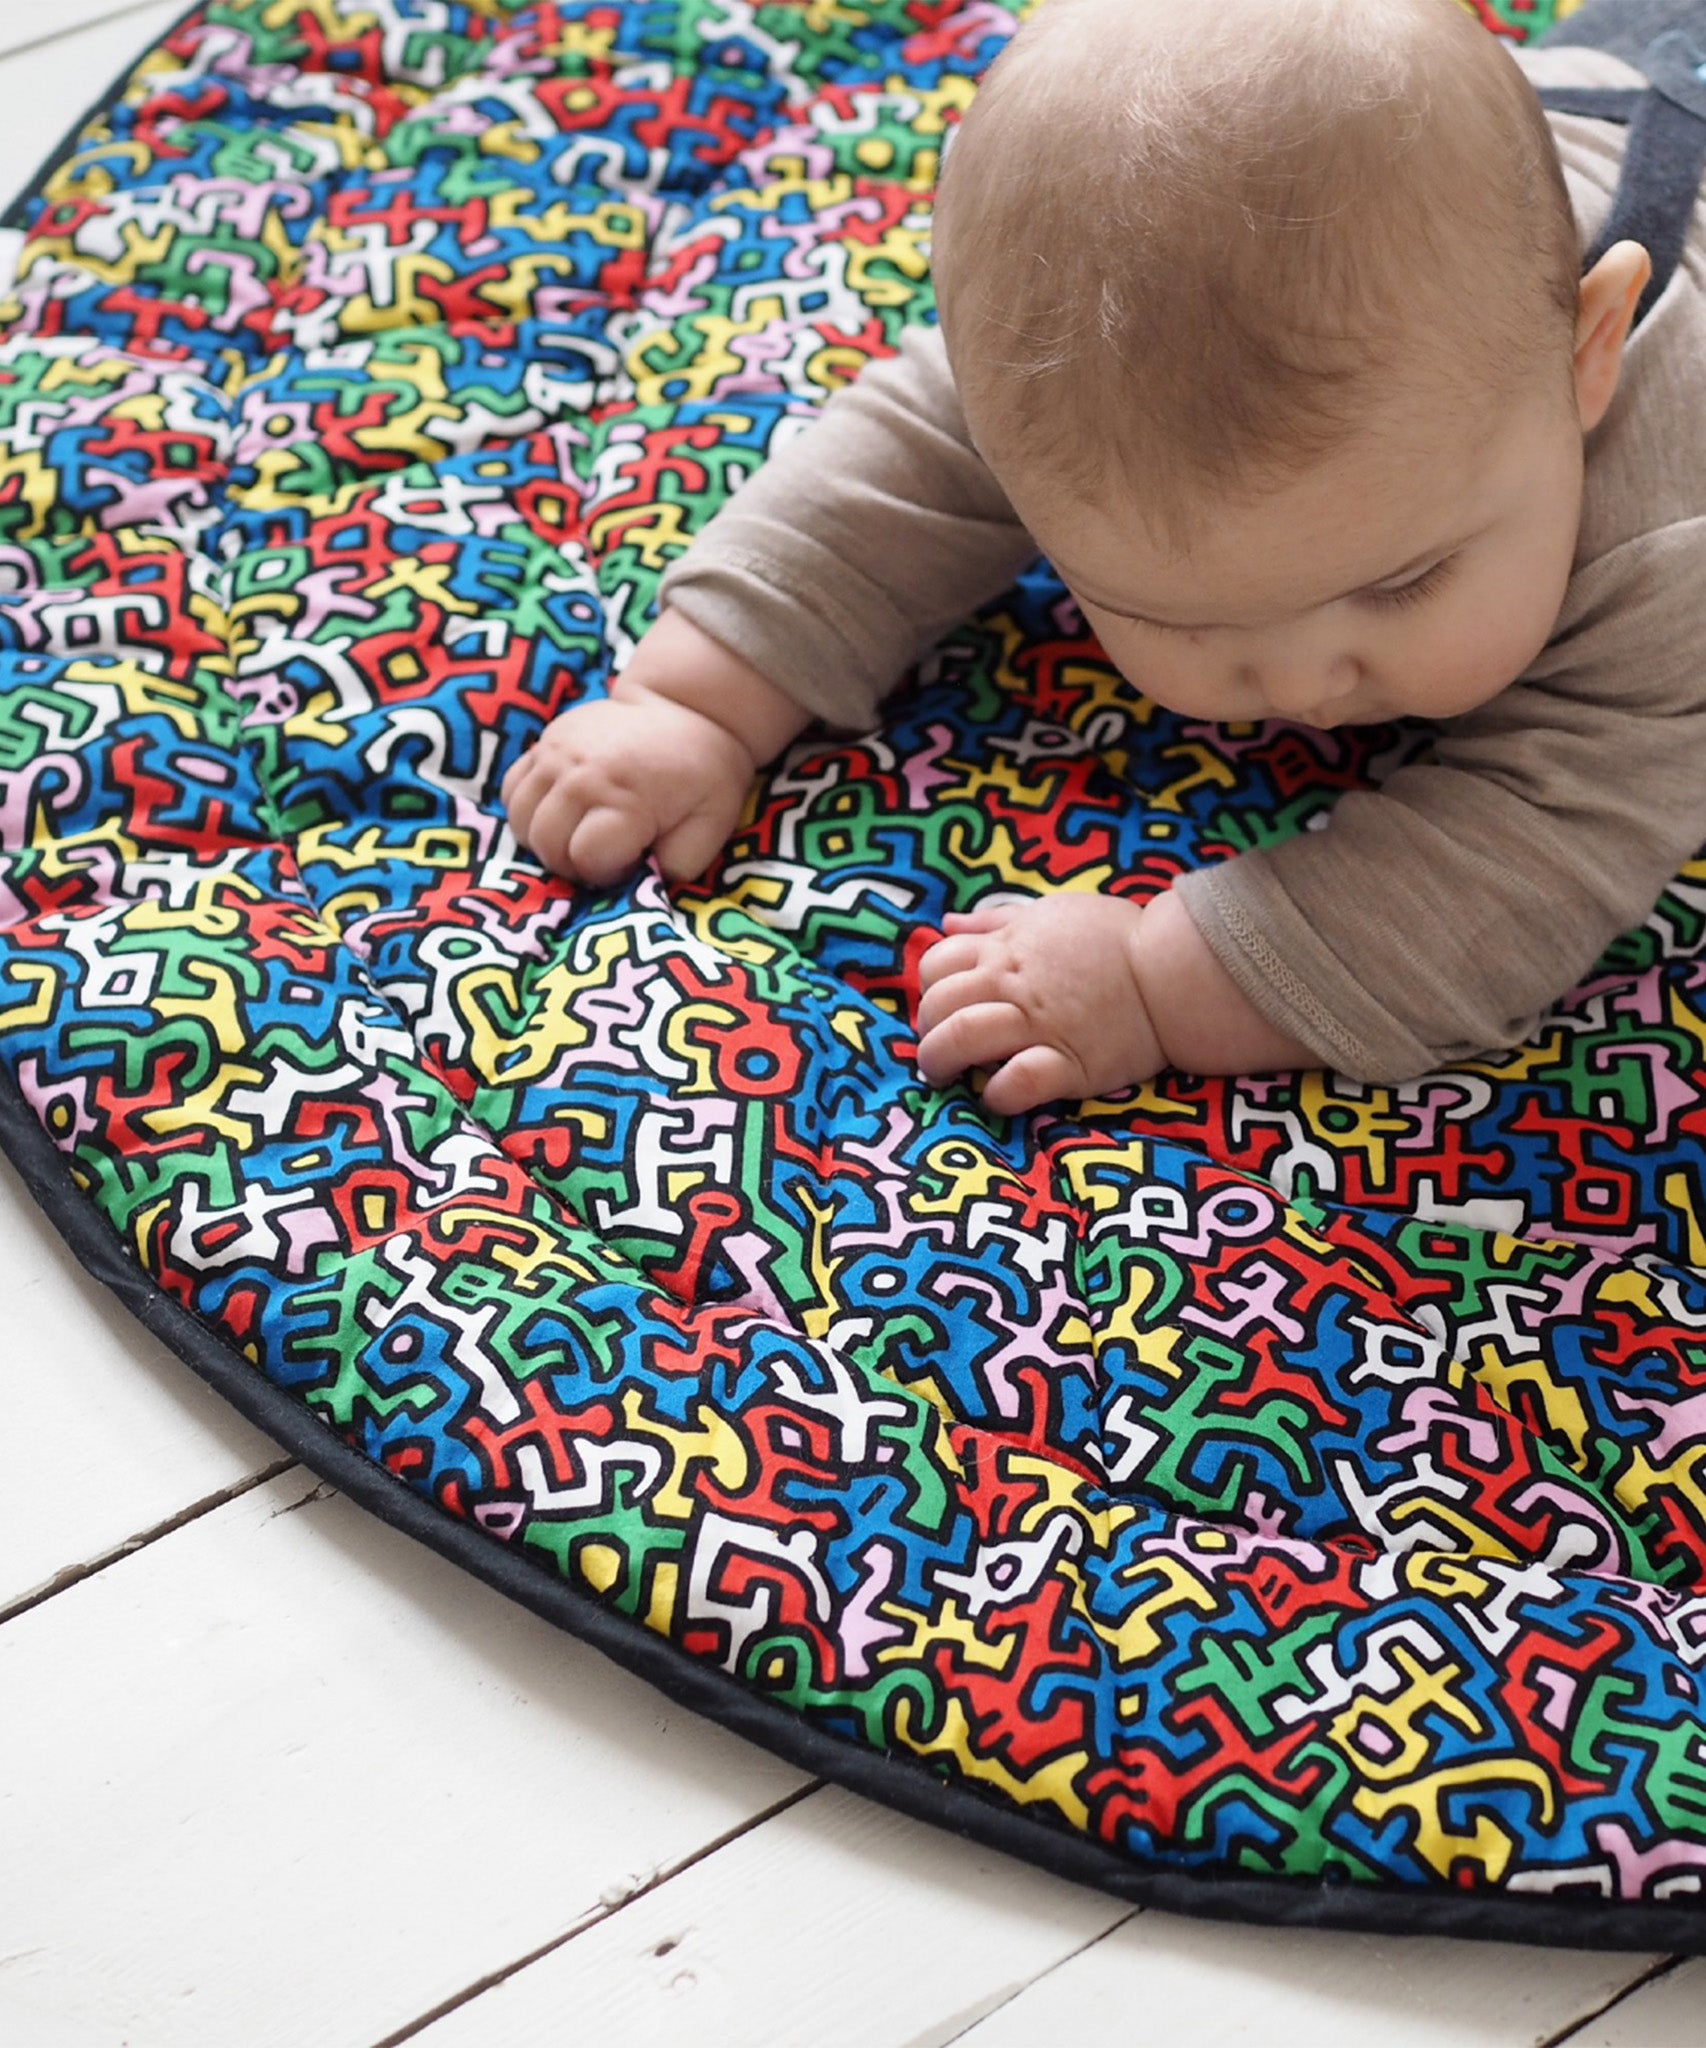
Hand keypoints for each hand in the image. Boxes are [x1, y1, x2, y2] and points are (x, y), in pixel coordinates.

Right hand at [501, 605, 808, 886]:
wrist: (684, 710)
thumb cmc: (703, 774)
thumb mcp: (711, 824)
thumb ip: (680, 864)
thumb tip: (643, 880)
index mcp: (625, 798)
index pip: (586, 860)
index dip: (608, 872)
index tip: (633, 858)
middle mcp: (582, 775)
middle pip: (548, 845)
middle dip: (573, 863)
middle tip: (605, 853)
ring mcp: (556, 754)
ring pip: (522, 821)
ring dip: (547, 840)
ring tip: (580, 834)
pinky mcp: (544, 742)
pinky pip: (512, 790)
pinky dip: (529, 811)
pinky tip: (561, 812)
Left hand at [914, 893, 1163, 1115]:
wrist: (1173, 973)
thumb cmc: (1116, 939)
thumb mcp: (1051, 912)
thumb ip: (998, 920)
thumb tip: (951, 923)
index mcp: (1007, 948)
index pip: (937, 963)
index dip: (931, 988)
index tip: (944, 1006)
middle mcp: (1013, 985)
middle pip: (940, 1005)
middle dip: (927, 1032)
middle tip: (939, 1051)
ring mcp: (1039, 1025)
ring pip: (962, 1039)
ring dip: (942, 1062)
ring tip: (947, 1077)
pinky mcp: (1068, 1065)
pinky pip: (1014, 1083)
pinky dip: (995, 1095)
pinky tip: (997, 1096)